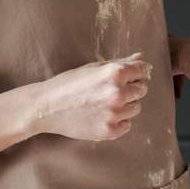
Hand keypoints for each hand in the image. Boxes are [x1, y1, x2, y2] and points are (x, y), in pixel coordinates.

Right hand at [33, 53, 150, 140]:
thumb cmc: (69, 84)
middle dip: (131, 89)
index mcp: (115, 73)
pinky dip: (119, 121)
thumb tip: (141, 57)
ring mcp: (114, 113)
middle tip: (110, 91)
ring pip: (136, 108)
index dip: (137, 73)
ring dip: (126, 105)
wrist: (46, 108)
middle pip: (142, 90)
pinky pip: (127, 125)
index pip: (143, 70)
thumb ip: (121, 62)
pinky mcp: (110, 131)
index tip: (129, 76)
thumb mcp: (94, 67)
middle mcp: (118, 93)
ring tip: (104, 103)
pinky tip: (102, 116)